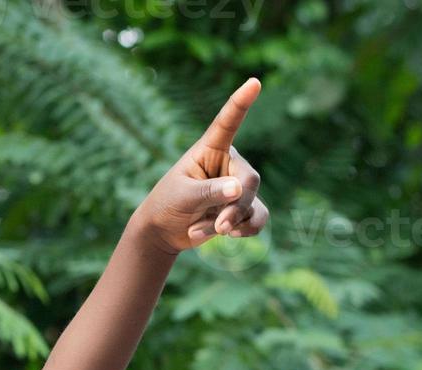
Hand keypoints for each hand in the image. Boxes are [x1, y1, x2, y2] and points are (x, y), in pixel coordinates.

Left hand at [134, 77, 268, 253]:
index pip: (228, 123)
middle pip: (250, 180)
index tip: (254, 82)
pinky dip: (244, 231)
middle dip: (237, 205)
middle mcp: (229, 165)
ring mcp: (238, 187)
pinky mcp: (243, 208)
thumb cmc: (167, 204)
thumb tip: (238, 189)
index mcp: (210, 150)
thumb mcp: (183, 196)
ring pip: (254, 203)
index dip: (241, 103)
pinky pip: (258, 219)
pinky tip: (229, 235)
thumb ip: (209, 192)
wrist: (163, 231)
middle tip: (220, 225)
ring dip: (235, 222)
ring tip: (212, 229)